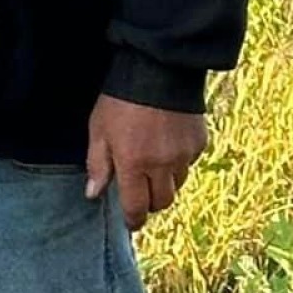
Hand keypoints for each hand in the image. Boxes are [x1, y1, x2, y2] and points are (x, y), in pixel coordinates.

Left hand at [85, 94, 206, 229]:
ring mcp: (184, 154)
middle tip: (141, 193)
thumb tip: (93, 194)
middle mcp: (162, 165)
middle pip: (162, 202)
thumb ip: (97, 165)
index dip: (134, 219)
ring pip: (178, 184)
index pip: (137, 207)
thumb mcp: (99, 131)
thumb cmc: (121, 100)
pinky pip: (190, 163)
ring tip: (153, 166)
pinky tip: (168, 146)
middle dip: (150, 202)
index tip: (131, 222)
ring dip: (165, 182)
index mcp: (133, 164)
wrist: (158, 70)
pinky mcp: (199, 142)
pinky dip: (179, 162)